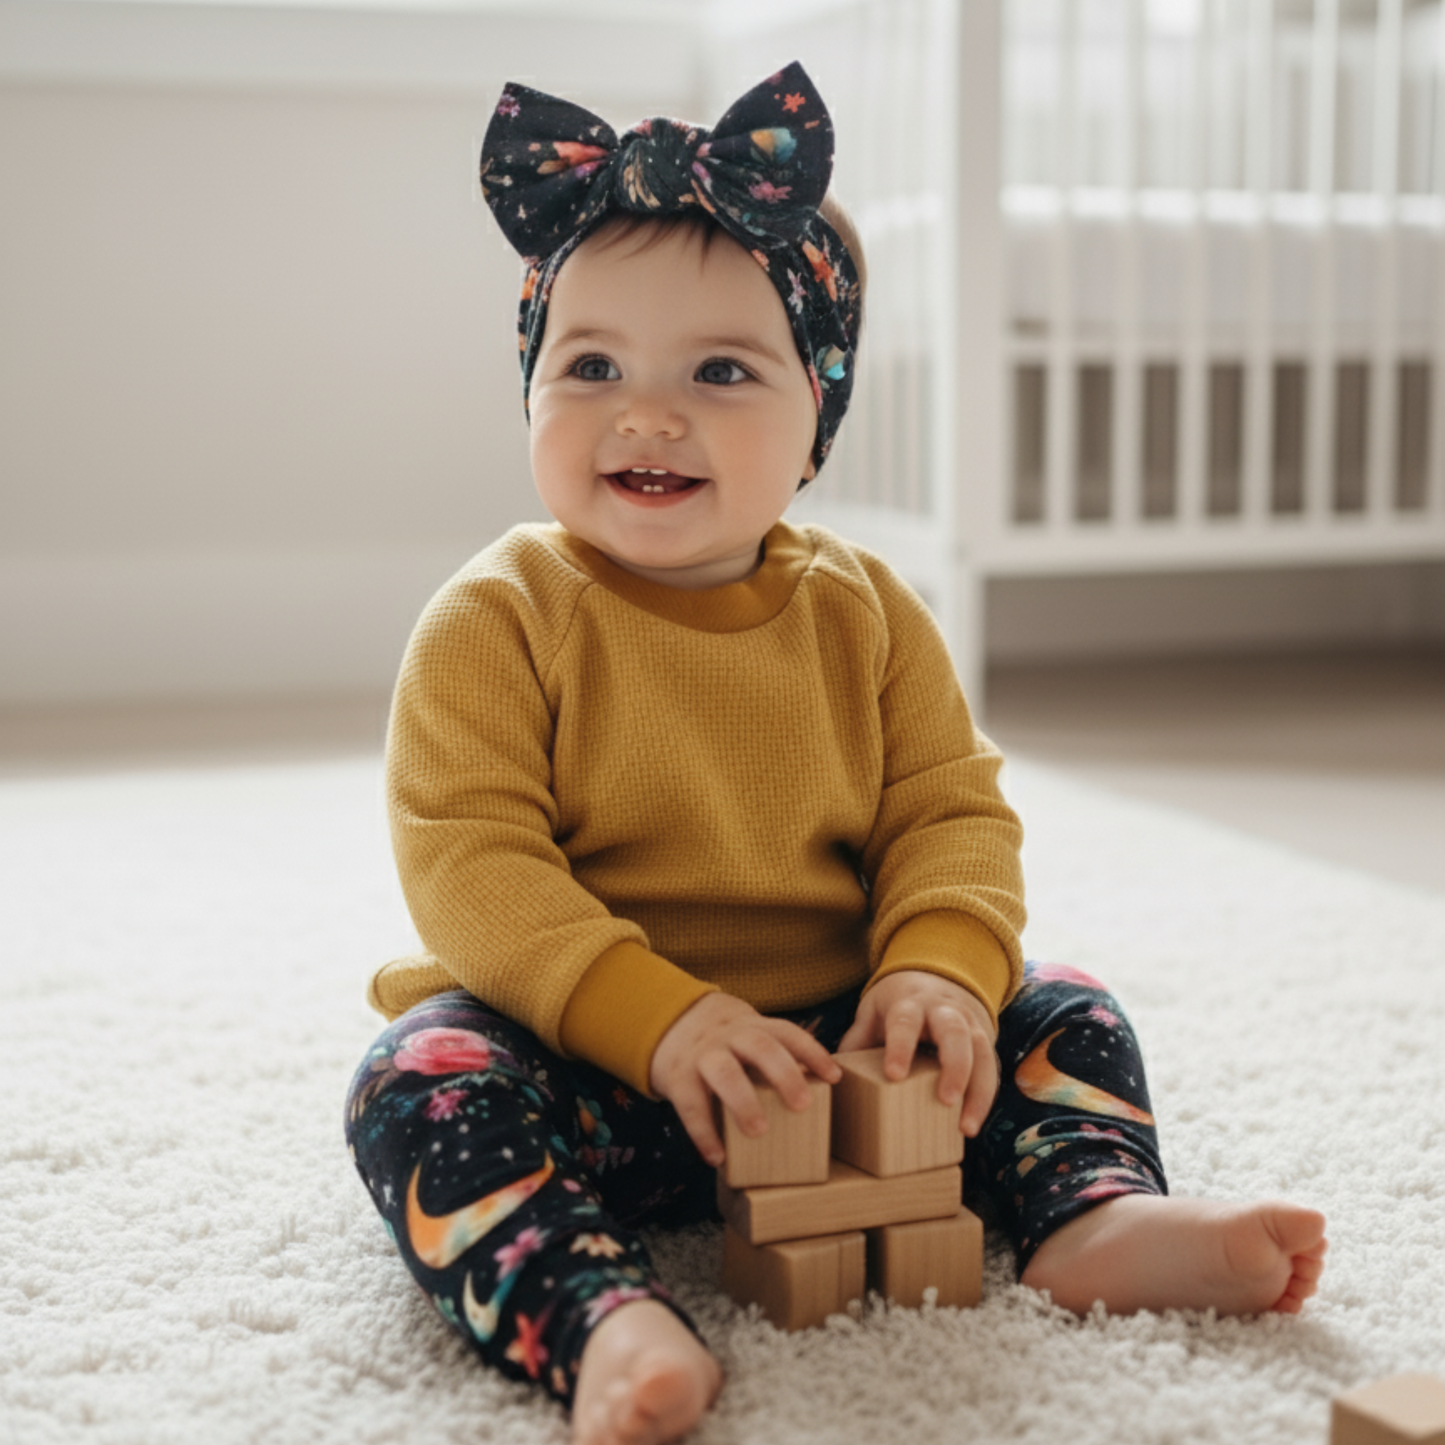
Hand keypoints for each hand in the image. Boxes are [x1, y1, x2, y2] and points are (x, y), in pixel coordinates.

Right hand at [649, 993, 842, 1167]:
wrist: (668, 1022)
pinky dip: (704, 1133)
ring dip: (743, 1101)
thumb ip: (776, 1057)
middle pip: (759, 1046)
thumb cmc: (725, 1042)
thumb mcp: (749, 1036)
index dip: (811, 1052)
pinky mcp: (676, 1077)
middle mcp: (729, 1036)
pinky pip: (690, 1105)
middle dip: (783, 1073)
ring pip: (723, 1072)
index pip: (787, 1032)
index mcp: (753, 1026)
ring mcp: (702, 1054)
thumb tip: (820, 1092)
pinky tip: (717, 1158)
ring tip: (759, 1132)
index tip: (834, 1076)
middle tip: (802, 1105)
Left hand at [836, 970, 998, 1137]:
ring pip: (981, 1052)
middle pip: (955, 1033)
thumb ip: (859, 1038)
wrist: (939, 978)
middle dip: (954, 1067)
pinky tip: (972, 1124)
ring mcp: (969, 1024)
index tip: (894, 1075)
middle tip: (946, 1101)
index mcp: (911, 1003)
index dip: (901, 1046)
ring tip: (966, 1128)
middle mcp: (945, 1010)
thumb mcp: (874, 1010)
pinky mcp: (984, 1041)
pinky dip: (984, 1098)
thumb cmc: (899, 1003)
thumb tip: (833, 1072)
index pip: (906, 1021)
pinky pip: (990, 1069)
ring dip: (977, 1091)